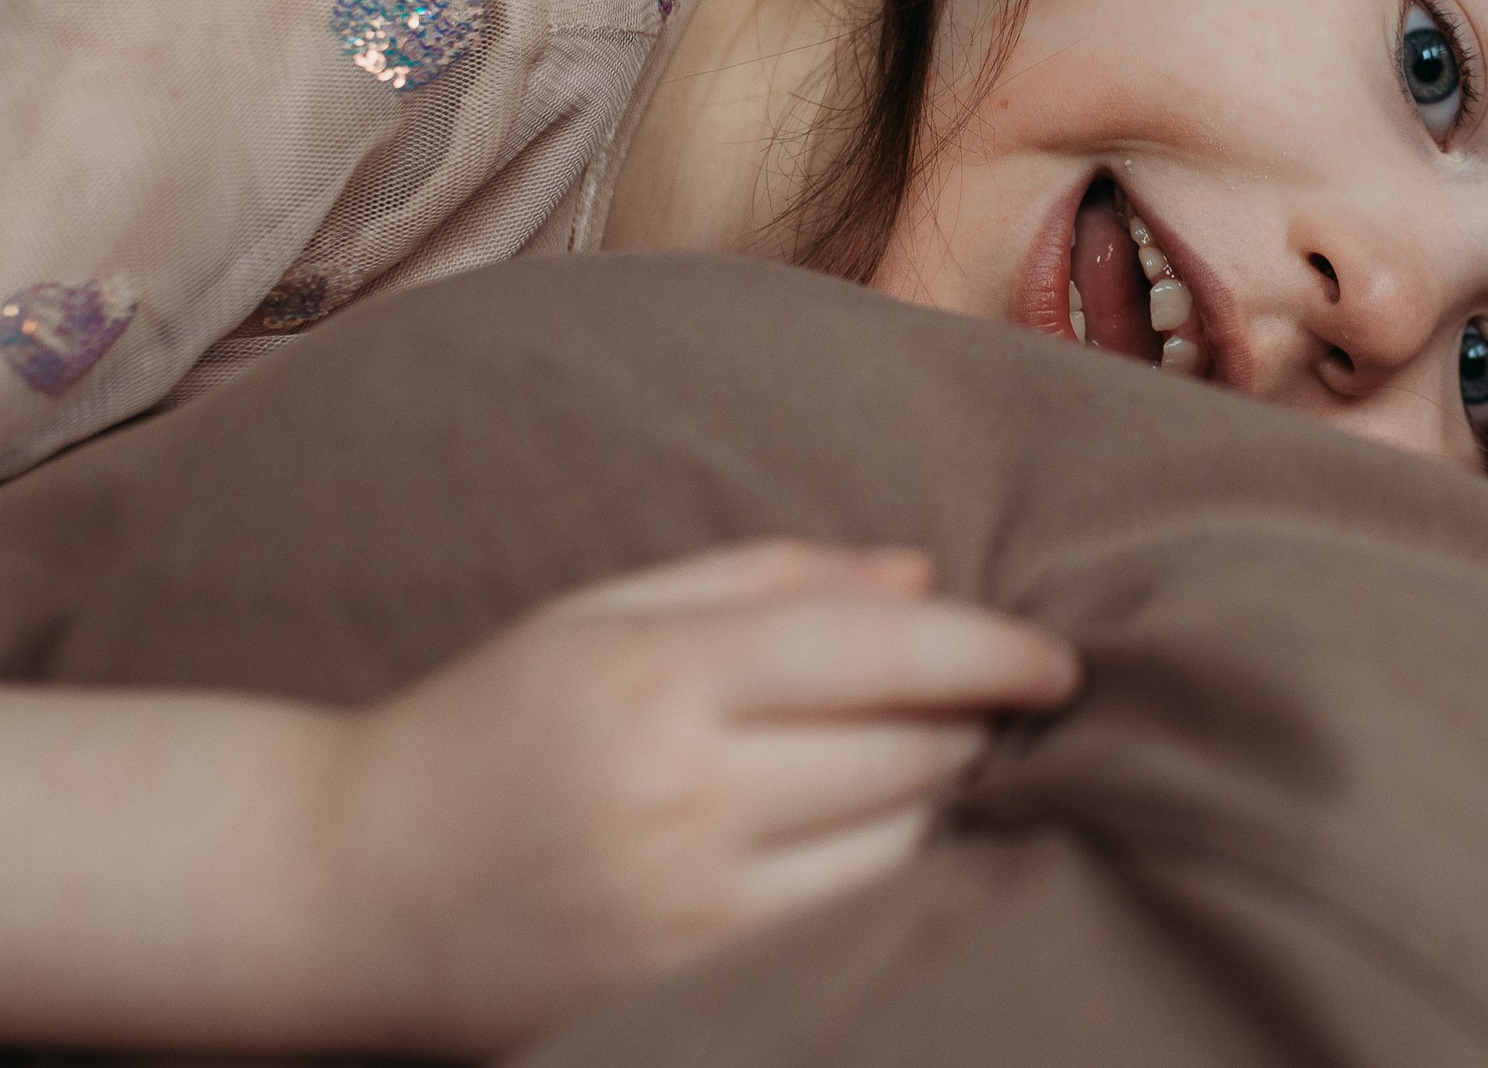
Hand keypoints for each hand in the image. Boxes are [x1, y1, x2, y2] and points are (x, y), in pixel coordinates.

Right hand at [320, 539, 1076, 1054]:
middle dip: (977, 727)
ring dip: (944, 810)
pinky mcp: (689, 996)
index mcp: (660, 680)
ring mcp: (688, 916)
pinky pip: (847, 931)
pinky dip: (891, 885)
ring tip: (936, 774)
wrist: (342, 891)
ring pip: (902, 855)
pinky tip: (886, 849)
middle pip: (913, 758)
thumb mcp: (610, 614)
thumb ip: (775, 582)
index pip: (881, 655)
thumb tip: (927, 576)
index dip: (994, 653)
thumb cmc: (490, 724)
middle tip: (1001, 708)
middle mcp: (682, 800)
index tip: (1060, 659)